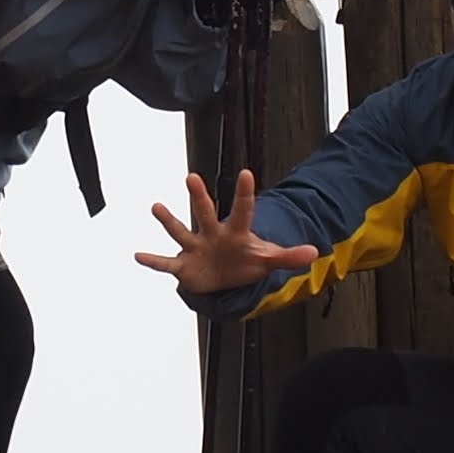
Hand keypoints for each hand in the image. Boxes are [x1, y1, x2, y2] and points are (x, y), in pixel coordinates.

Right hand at [136, 169, 318, 295]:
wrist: (224, 279)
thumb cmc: (246, 262)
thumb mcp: (268, 260)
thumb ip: (288, 256)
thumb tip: (315, 251)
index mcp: (236, 232)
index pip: (243, 210)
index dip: (245, 194)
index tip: (246, 173)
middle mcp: (213, 233)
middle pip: (206, 213)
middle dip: (199, 198)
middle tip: (192, 177)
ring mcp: (196, 247)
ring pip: (181, 231)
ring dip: (169, 220)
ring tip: (156, 206)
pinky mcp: (184, 266)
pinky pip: (167, 263)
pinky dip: (154, 261)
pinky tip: (138, 256)